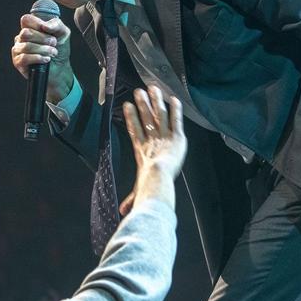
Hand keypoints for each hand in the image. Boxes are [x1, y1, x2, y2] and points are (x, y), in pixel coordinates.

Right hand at [12, 14, 73, 103]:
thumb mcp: (63, 33)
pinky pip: (24, 58)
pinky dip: (37, 58)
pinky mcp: (18, 62)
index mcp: (30, 28)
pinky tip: (46, 59)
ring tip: (53, 52)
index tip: (48, 30)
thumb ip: (56, 25)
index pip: (26, 20)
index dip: (37, 23)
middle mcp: (21, 37)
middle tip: (54, 43)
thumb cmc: (60, 48)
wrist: (60, 68)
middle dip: (43, 38)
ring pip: (26, 46)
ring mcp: (18, 49)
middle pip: (26, 33)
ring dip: (43, 49)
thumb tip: (44, 26)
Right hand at [122, 87, 186, 210]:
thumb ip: (132, 199)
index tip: (126, 106)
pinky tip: (174, 98)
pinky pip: (176, 119)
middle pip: (145, 118)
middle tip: (137, 91)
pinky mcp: (177, 136)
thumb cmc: (147, 187)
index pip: (134, 130)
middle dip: (142, 104)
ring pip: (160, 115)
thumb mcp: (138, 192)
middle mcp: (152, 141)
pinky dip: (175, 109)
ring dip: (156, 101)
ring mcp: (164, 137)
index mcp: (141, 151)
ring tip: (152, 88)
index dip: (131, 118)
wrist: (157, 179)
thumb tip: (123, 213)